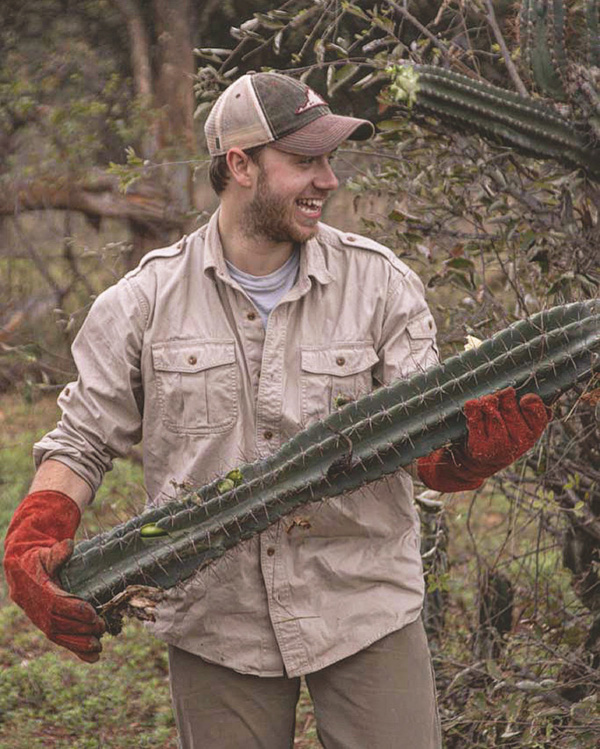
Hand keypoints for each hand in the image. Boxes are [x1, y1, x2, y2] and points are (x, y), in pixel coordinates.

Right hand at [3, 490, 104, 661]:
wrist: (21, 571)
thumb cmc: (38, 560)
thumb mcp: (46, 553)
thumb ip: (57, 552)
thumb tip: (68, 545)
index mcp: (38, 591)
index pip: (56, 604)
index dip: (74, 610)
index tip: (92, 613)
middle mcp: (38, 609)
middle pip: (60, 623)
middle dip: (81, 628)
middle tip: (102, 627)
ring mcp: (41, 620)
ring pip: (60, 636)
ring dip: (80, 644)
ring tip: (98, 647)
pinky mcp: (46, 626)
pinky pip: (61, 641)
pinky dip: (77, 650)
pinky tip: (93, 658)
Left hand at [417, 387, 549, 492]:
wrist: (474, 463)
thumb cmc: (498, 434)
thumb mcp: (516, 421)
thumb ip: (524, 407)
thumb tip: (522, 396)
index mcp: (533, 433)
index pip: (535, 408)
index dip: (527, 400)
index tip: (521, 401)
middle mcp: (520, 443)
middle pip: (508, 401)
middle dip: (500, 398)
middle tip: (496, 406)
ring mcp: (500, 447)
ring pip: (490, 406)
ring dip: (484, 403)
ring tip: (484, 410)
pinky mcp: (480, 448)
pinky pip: (474, 412)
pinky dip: (471, 408)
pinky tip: (472, 413)